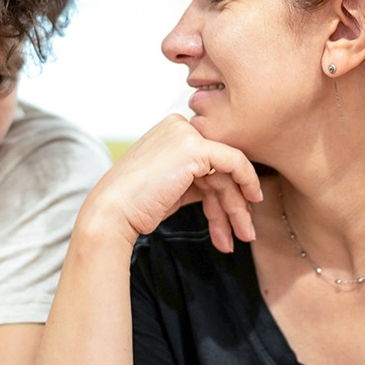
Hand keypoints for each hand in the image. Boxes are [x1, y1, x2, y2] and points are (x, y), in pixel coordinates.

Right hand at [80, 114, 262, 251]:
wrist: (113, 212)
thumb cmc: (136, 205)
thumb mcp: (172, 187)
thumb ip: (197, 181)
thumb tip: (227, 193)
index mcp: (170, 133)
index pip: (208, 161)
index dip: (224, 192)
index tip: (235, 218)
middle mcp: (178, 127)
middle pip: (218, 168)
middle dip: (233, 204)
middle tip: (245, 233)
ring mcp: (186, 135)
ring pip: (228, 172)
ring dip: (237, 209)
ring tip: (243, 237)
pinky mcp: (194, 148)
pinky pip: (234, 162)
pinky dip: (248, 183)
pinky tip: (251, 208)